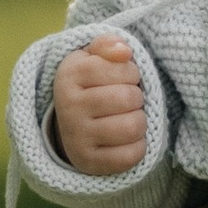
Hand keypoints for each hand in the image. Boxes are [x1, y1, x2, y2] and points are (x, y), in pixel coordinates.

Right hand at [53, 34, 147, 174]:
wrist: (70, 125)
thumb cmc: (91, 86)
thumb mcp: (93, 58)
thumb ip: (108, 45)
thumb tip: (124, 51)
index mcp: (69, 75)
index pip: (123, 68)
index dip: (131, 72)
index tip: (121, 78)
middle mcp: (68, 107)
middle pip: (128, 98)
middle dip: (136, 97)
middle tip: (126, 100)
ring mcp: (76, 137)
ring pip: (132, 127)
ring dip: (139, 121)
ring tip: (128, 118)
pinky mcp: (88, 162)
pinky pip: (130, 155)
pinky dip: (138, 146)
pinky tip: (126, 139)